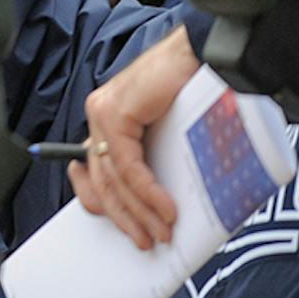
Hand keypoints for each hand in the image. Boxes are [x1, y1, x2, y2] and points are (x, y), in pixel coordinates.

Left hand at [68, 26, 197, 248]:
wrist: (205, 57)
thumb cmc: (194, 88)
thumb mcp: (169, 131)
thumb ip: (155, 155)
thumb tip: (158, 200)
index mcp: (110, 118)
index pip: (93, 168)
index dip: (102, 202)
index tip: (122, 225)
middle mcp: (101, 114)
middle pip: (103, 179)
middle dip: (125, 216)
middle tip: (146, 241)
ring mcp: (104, 112)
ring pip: (114, 177)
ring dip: (139, 211)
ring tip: (161, 233)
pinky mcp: (116, 113)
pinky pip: (127, 165)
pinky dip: (147, 192)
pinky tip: (164, 210)